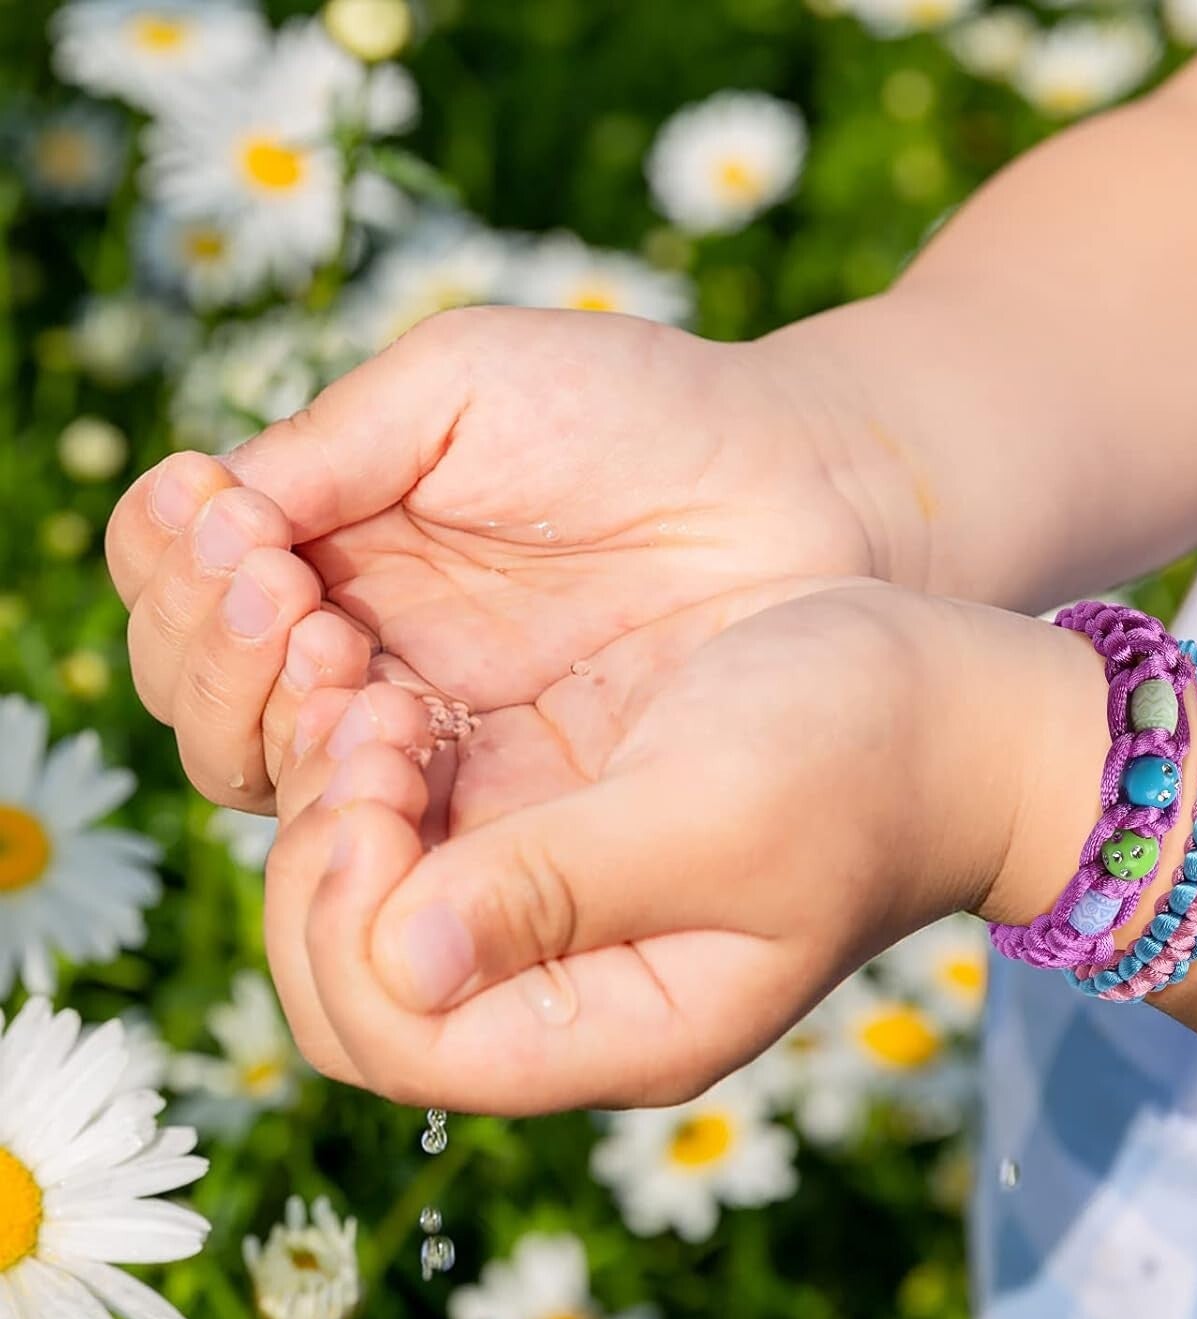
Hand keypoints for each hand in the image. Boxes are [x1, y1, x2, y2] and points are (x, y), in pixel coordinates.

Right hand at [104, 307, 898, 811]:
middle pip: (202, 696)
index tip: (235, 524)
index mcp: (340, 543)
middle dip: (211, 650)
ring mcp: (430, 739)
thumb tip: (199, 508)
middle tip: (285, 597)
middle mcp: (364, 650)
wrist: (799, 499)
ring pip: (269, 775)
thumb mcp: (467, 384)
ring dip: (263, 717)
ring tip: (335, 651)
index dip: (174, 566)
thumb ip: (331, 446)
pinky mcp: (504, 812)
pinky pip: (384, 833)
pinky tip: (391, 727)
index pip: (185, 586)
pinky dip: (347, 791)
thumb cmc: (642, 415)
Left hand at [262, 583, 1031, 1110]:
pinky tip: (401, 692)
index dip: (342, 922)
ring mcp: (556, 925)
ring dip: (334, 810)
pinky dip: (371, 774)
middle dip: (321, 867)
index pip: (400, 1043)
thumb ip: (562, 891)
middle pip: (357, 997)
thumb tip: (397, 960)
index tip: (379, 775)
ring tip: (375, 691)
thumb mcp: (717, 814)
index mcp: (618, 1026)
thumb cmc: (862, 755)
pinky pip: (409, 843)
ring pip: (364, 915)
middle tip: (366, 721)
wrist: (950, 711)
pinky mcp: (553, 847)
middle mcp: (568, 998)